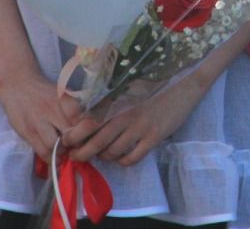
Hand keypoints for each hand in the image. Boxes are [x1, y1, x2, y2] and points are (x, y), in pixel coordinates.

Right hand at [0, 66, 83, 162]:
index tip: (87, 138)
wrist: (17, 84)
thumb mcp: (62, 96)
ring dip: (61, 152)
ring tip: (63, 150)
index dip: (86, 133)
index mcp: (65, 100)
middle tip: (77, 147)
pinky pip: (41, 151)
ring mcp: (38, 121)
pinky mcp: (27, 132)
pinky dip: (49, 158)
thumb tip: (86, 132)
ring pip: (54, 146)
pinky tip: (53, 156)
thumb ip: (74, 112)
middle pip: (70, 135)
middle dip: (75, 145)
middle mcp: (52, 110)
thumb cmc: (44, 92)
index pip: (81, 122)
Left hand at [65, 73, 210, 166]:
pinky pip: (131, 158)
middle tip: (76, 158)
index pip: (88, 121)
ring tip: (104, 154)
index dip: (74, 135)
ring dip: (104, 157)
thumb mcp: (128, 92)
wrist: (183, 88)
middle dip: (82, 154)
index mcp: (117, 102)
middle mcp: (125, 115)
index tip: (66, 143)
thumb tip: (85, 118)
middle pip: (96, 142)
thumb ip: (110, 104)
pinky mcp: (153, 137)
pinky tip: (123, 157)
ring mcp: (139, 127)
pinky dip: (123, 161)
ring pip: (112, 152)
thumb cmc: (153, 89)